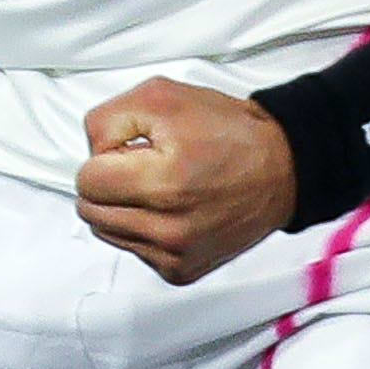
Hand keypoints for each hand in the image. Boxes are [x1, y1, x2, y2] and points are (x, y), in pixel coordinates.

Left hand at [74, 78, 297, 283]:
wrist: (282, 169)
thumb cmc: (228, 132)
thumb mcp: (162, 97)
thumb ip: (108, 120)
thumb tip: (91, 153)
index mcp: (161, 183)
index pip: (87, 181)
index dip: (105, 158)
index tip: (132, 151)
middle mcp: (168, 228)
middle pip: (91, 210)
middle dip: (109, 184)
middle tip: (145, 167)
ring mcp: (174, 254)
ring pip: (108, 232)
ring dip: (123, 208)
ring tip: (160, 187)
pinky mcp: (181, 270)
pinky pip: (134, 250)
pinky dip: (144, 229)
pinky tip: (173, 210)